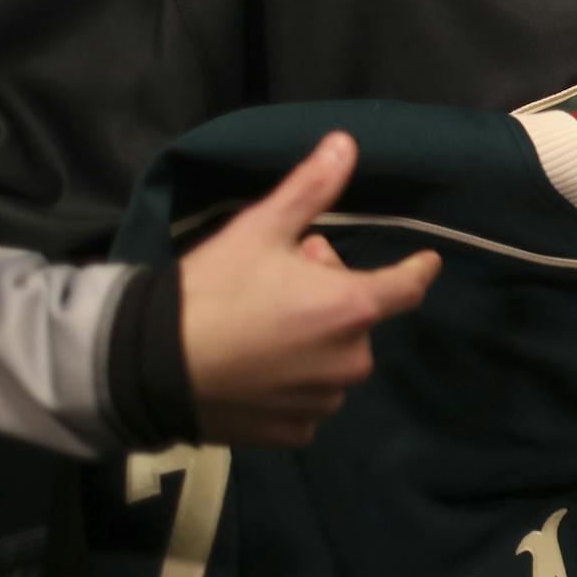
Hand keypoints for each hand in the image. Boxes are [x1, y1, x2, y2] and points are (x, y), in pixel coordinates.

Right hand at [178, 131, 440, 445]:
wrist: (149, 365)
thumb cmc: (213, 291)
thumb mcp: (260, 229)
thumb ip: (311, 189)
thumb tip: (346, 142)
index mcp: (351, 307)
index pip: (406, 287)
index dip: (417, 271)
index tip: (427, 262)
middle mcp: (350, 361)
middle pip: (356, 319)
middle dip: (328, 296)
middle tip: (280, 283)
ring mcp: (322, 403)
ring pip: (331, 362)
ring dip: (312, 344)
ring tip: (261, 329)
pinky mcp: (293, 434)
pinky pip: (306, 402)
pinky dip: (290, 386)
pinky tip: (252, 370)